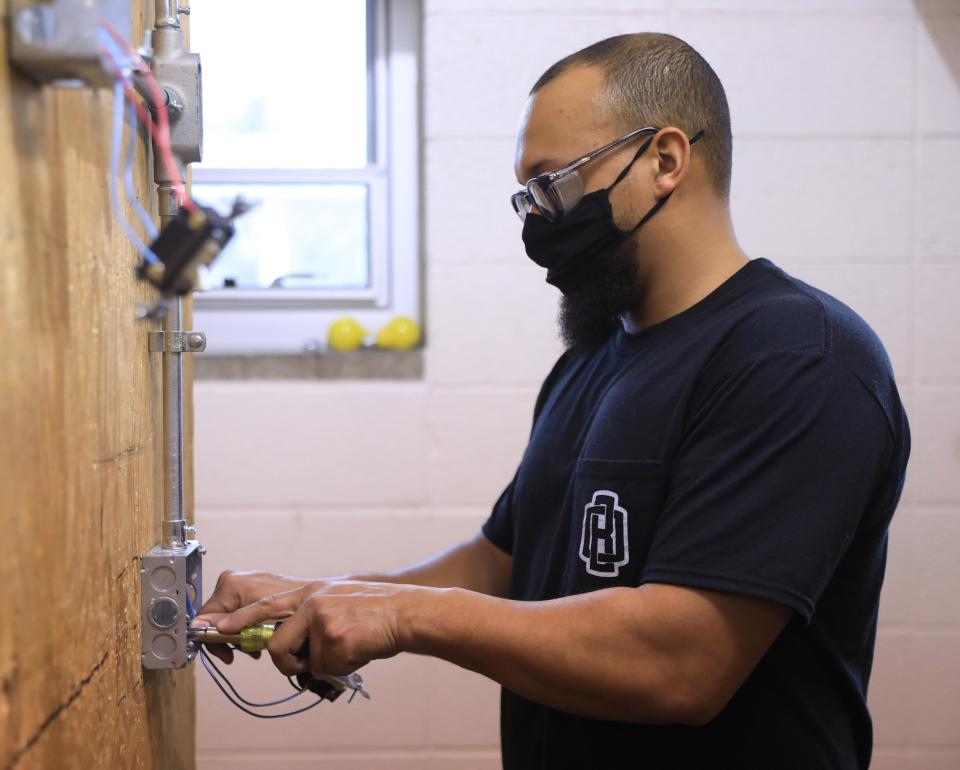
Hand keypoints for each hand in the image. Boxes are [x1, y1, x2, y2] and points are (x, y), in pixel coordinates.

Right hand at [192, 570, 327, 662]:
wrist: (315, 600)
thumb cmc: (293, 607)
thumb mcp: (258, 621)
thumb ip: (228, 623)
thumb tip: (197, 628)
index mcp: (229, 584)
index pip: (204, 618)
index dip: (213, 640)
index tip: (228, 655)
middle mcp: (233, 581)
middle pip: (216, 620)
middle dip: (231, 640)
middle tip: (248, 651)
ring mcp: (242, 585)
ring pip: (228, 620)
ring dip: (241, 637)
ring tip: (257, 647)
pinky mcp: (252, 592)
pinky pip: (240, 614)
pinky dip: (248, 629)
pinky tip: (260, 639)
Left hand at [220, 580, 428, 676]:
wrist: (405, 613)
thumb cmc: (376, 612)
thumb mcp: (338, 600)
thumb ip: (313, 616)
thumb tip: (297, 645)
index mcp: (311, 592)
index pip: (267, 606)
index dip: (241, 619)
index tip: (220, 628)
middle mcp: (311, 602)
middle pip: (274, 639)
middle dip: (279, 658)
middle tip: (287, 660)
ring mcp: (321, 620)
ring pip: (303, 660)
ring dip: (321, 663)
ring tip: (347, 647)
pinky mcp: (334, 639)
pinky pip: (326, 666)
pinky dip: (342, 665)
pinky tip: (359, 649)